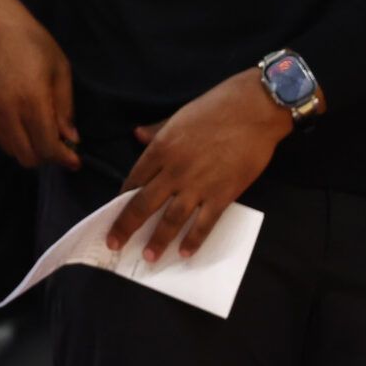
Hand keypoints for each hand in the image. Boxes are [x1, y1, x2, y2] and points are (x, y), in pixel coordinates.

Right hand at [0, 0, 79, 169]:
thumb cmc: (29, 38)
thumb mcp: (58, 67)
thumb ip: (65, 106)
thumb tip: (70, 138)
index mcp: (33, 99)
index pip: (48, 148)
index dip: (64, 159)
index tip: (74, 160)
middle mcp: (7, 110)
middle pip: (27, 157)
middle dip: (45, 156)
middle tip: (56, 143)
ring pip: (9, 148)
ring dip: (26, 146)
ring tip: (37, 130)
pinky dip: (10, 131)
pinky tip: (17, 112)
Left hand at [108, 69, 290, 261]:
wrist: (252, 111)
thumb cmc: (214, 108)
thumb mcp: (177, 116)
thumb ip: (156, 130)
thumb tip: (136, 135)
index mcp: (160, 149)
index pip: (133, 180)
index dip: (122, 199)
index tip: (113, 213)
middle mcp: (173, 171)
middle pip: (143, 204)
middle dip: (127, 227)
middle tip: (114, 244)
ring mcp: (198, 185)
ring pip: (171, 219)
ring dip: (158, 240)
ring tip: (148, 257)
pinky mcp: (223, 195)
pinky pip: (205, 224)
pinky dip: (194, 240)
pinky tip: (185, 253)